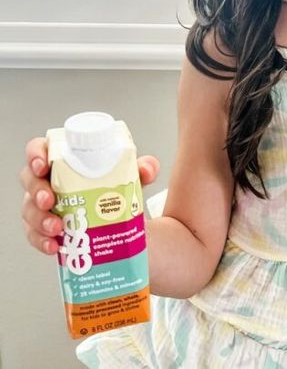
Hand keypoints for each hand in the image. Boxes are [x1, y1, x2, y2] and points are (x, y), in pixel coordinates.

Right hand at [19, 136, 160, 255]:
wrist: (123, 224)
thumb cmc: (117, 190)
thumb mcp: (132, 176)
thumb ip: (144, 168)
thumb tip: (147, 169)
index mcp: (66, 161)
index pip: (42, 149)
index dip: (36, 154)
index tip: (43, 164)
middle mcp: (51, 181)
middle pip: (30, 180)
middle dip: (36, 190)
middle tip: (49, 200)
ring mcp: (45, 207)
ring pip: (29, 210)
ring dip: (39, 220)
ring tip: (57, 228)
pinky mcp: (46, 230)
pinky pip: (36, 236)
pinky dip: (42, 241)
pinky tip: (55, 246)